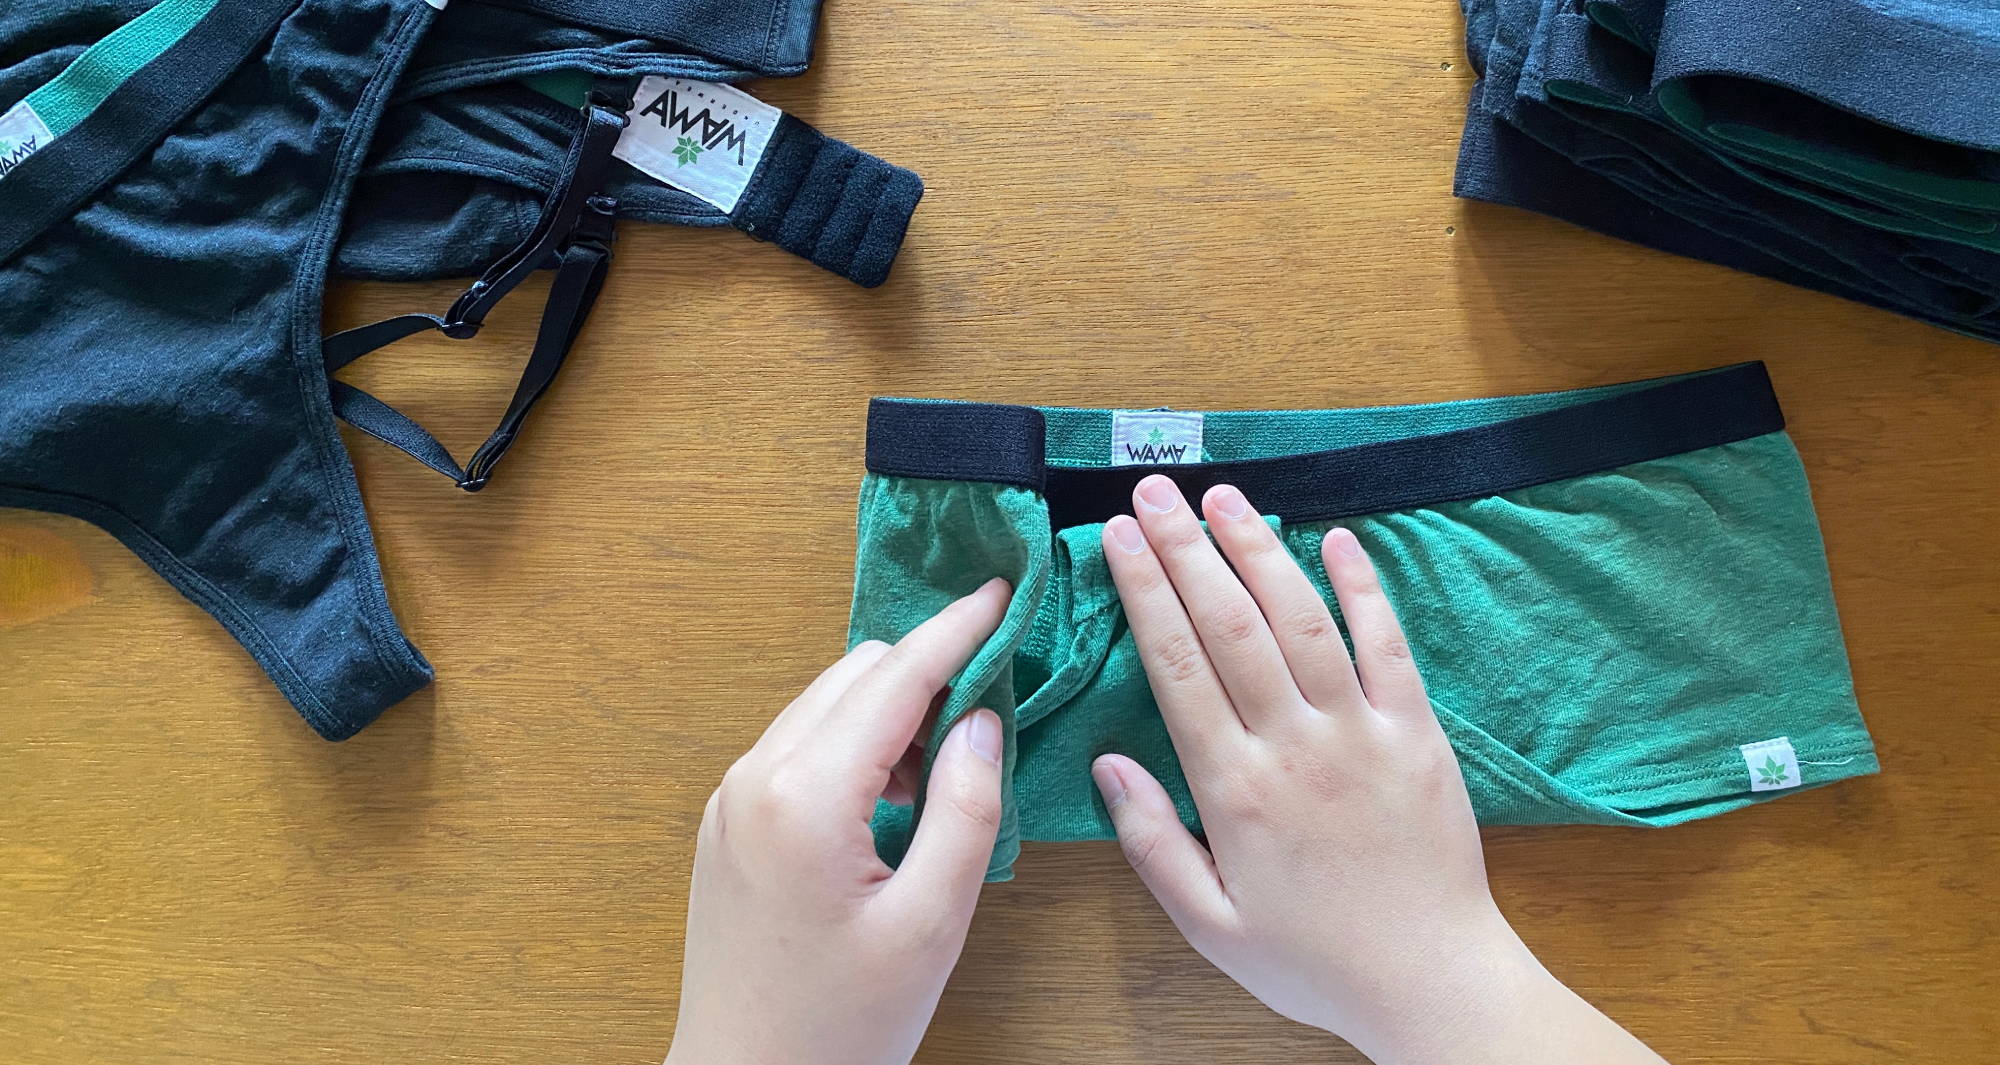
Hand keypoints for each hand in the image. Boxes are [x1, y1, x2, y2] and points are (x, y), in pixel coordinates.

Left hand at [665, 580, 1010, 1064]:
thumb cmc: (838, 1026)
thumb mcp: (931, 923)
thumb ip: (965, 810)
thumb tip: (980, 723)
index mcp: (804, 796)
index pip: (895, 677)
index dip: (957, 630)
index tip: (1001, 593)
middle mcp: (755, 778)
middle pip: (855, 674)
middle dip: (925, 674)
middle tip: (988, 714)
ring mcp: (732, 798)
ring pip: (825, 705)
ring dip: (888, 714)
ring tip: (938, 783)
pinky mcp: (729, 823)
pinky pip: (799, 746)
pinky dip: (852, 747)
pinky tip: (889, 805)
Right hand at [1093, 475, 1665, 1064]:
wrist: (1430, 980)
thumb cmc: (1311, 960)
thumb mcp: (1209, 924)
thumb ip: (1153, 841)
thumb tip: (1108, 762)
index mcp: (1235, 788)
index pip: (1177, 665)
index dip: (1145, 591)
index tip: (1116, 536)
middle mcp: (1296, 745)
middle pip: (1231, 625)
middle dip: (1186, 549)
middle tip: (1153, 491)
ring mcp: (1363, 732)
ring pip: (1303, 619)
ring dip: (1259, 550)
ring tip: (1223, 497)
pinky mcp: (1419, 733)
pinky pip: (1388, 646)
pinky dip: (1363, 588)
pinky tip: (1333, 538)